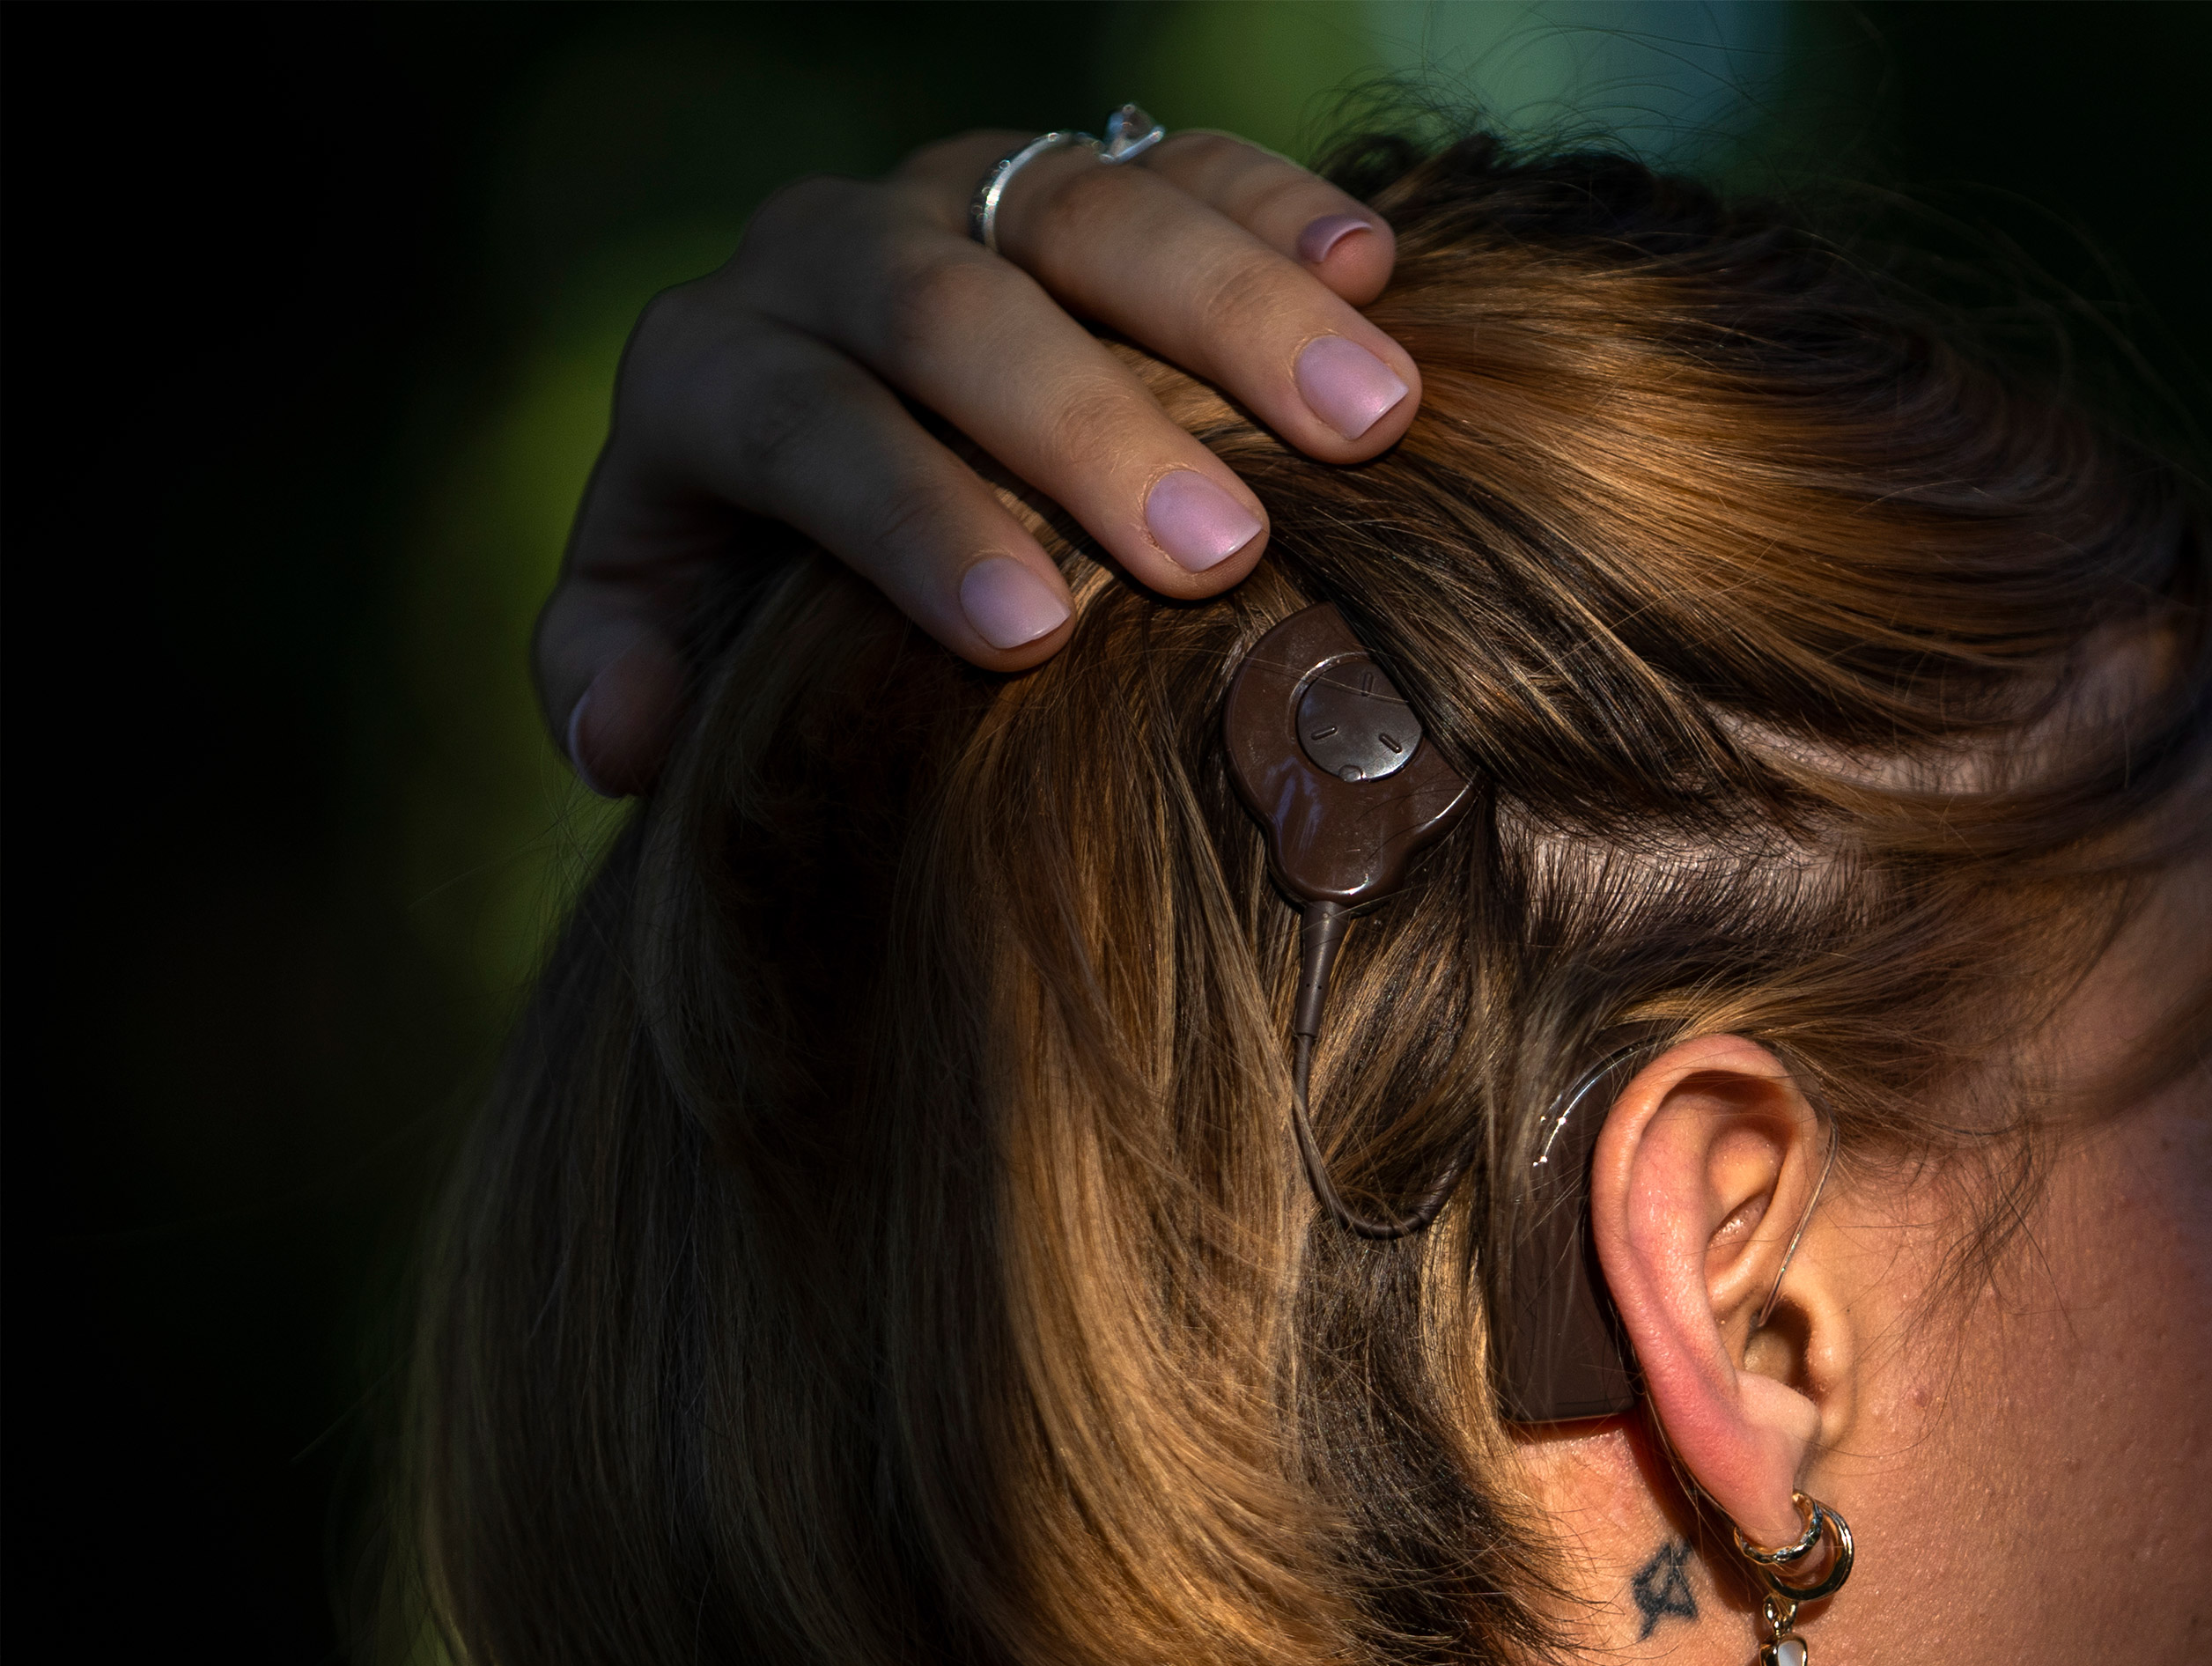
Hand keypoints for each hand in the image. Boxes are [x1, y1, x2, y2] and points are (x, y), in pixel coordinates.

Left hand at [536, 127, 1419, 794]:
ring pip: (1085, 209)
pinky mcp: (1077, 165)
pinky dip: (1278, 204)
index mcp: (711, 366)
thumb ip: (614, 663)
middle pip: (947, 305)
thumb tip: (625, 738)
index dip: (908, 517)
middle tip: (1216, 550)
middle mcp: (826, 252)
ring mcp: (961, 189)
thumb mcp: (662, 609)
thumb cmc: (755, 557)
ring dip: (1234, 309)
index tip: (1030, 636)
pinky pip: (1181, 157)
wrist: (825, 401)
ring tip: (1367, 420)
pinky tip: (1374, 271)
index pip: (800, 422)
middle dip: (1087, 424)